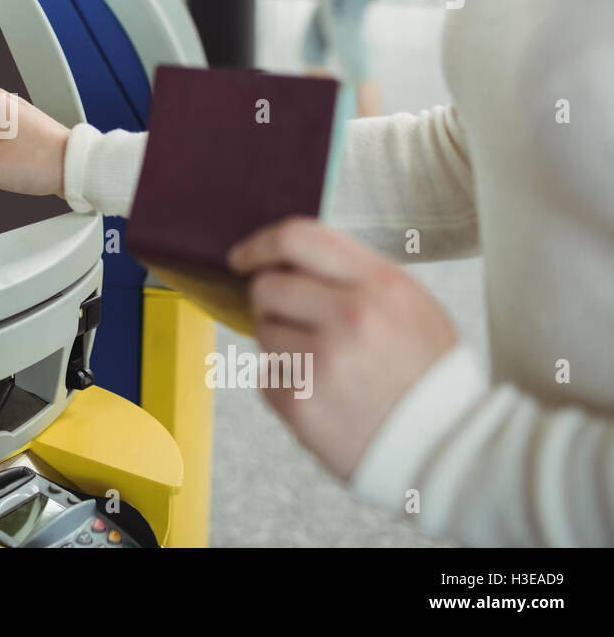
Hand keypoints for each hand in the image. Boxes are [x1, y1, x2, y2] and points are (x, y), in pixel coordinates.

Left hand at [227, 217, 457, 479]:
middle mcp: (351, 315)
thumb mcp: (412, 304)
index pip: (297, 238)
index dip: (260, 245)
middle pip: (267, 286)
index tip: (242, 258)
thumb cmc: (427, 374)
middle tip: (296, 322)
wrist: (445, 449)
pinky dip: (287, 385)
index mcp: (382, 284)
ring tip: (326, 367)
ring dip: (283, 345)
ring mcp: (321, 360)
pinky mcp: (298, 400)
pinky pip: (267, 376)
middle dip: (271, 302)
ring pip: (264, 332)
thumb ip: (354, 275)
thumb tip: (290, 260)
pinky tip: (325, 397)